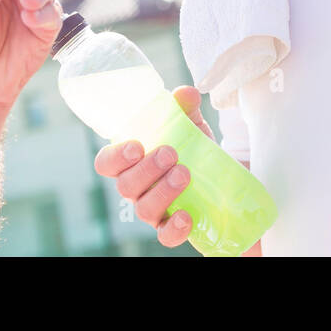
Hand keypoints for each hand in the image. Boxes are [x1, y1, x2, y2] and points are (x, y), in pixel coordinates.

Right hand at [93, 86, 213, 247]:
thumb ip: (185, 108)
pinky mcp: (172, 228)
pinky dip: (173, 228)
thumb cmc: (193, 148)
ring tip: (185, 173)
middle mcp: (136, 187)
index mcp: (132, 161)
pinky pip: (165, 236)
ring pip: (144, 209)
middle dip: (147, 169)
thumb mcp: (191, 125)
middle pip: (125, 185)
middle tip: (170, 153)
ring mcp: (153, 210)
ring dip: (162, 191)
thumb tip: (186, 93)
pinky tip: (186, 216)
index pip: (106, 162)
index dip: (115, 157)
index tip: (136, 146)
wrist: (223, 179)